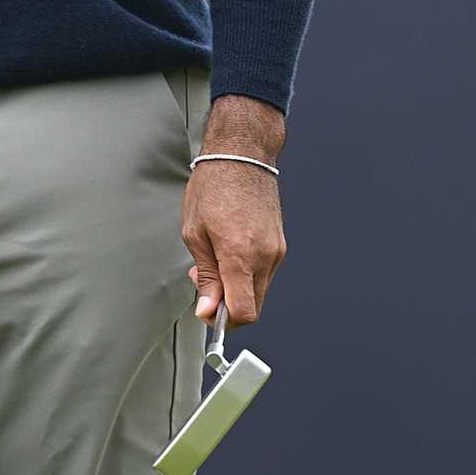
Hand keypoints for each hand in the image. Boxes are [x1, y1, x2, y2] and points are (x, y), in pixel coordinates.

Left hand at [182, 95, 286, 328]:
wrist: (242, 153)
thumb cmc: (214, 185)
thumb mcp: (195, 232)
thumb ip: (206, 276)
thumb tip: (208, 311)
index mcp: (240, 254)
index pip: (243, 312)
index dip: (223, 321)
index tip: (207, 312)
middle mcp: (265, 257)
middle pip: (253, 307)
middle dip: (228, 304)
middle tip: (205, 281)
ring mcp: (276, 251)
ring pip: (259, 291)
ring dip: (237, 287)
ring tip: (215, 257)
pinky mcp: (280, 244)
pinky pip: (264, 273)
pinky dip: (247, 273)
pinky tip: (230, 250)